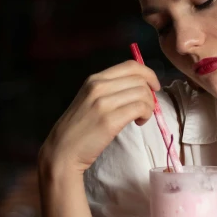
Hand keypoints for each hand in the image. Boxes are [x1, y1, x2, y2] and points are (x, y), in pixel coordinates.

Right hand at [39, 60, 160, 174]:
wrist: (63, 150)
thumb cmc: (79, 127)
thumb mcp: (90, 99)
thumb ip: (110, 89)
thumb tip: (139, 86)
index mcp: (94, 79)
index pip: (131, 66)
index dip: (148, 74)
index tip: (154, 87)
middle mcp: (99, 86)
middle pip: (140, 79)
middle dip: (150, 93)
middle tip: (146, 108)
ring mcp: (104, 102)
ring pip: (143, 93)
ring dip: (149, 106)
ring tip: (141, 117)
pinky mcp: (110, 120)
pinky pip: (140, 108)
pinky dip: (146, 114)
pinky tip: (139, 122)